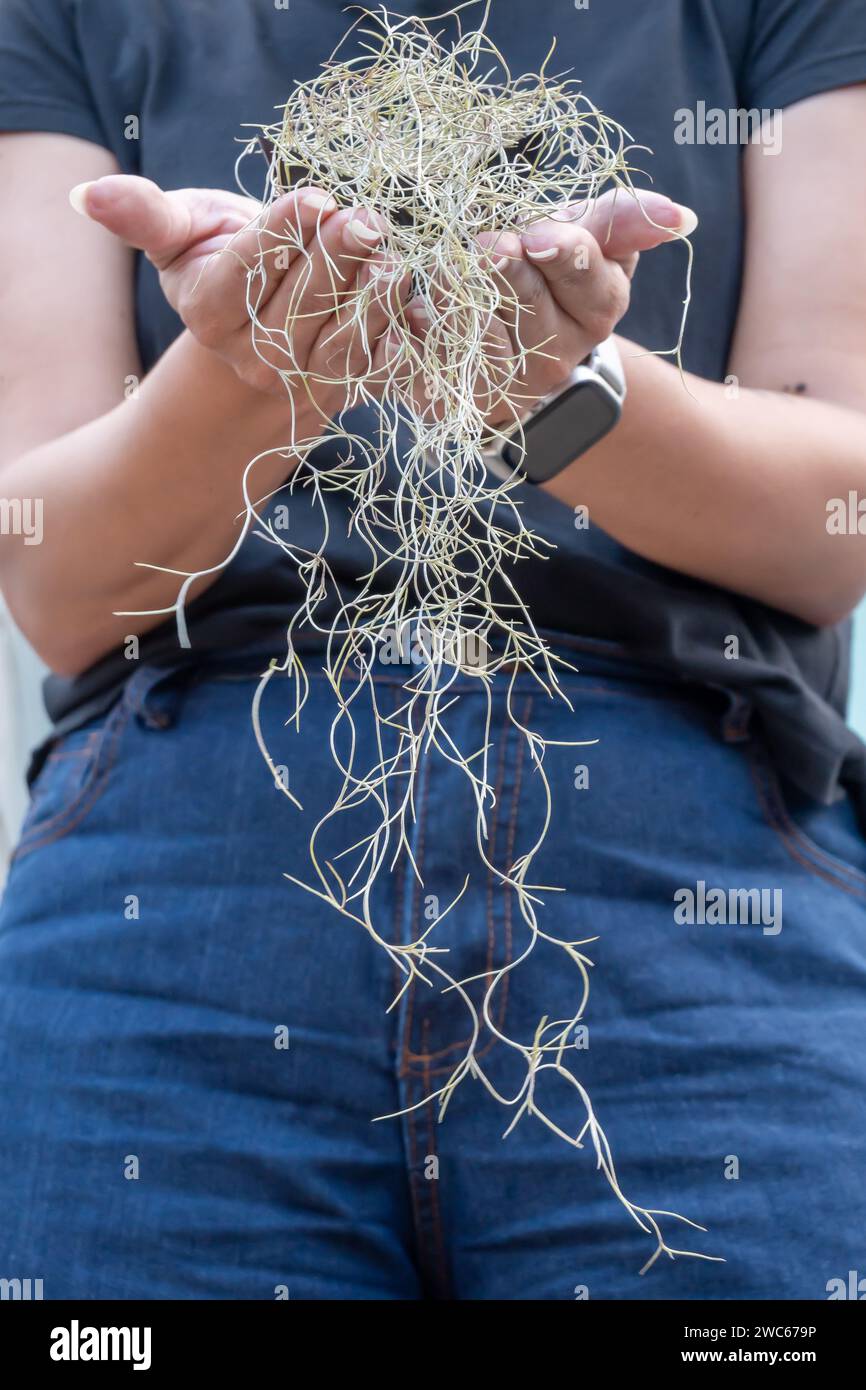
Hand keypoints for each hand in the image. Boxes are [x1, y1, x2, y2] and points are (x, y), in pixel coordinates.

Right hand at [69, 176, 408, 418]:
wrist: (255, 337)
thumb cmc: (220, 265)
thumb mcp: (181, 235)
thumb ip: (144, 216)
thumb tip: (86, 195)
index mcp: (210, 314)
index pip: (245, 275)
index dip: (280, 237)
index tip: (313, 197)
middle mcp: (255, 356)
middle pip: (298, 307)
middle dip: (335, 260)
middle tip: (366, 218)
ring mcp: (302, 380)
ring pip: (341, 344)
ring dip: (373, 303)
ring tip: (394, 259)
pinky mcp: (345, 390)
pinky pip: (376, 373)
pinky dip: (401, 342)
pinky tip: (418, 306)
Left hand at [395, 189, 697, 430]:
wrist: (508, 363)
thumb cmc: (550, 282)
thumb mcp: (591, 246)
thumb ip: (622, 223)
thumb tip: (680, 216)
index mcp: (596, 312)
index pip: (591, 284)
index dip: (565, 256)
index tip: (537, 232)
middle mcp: (555, 359)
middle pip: (531, 308)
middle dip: (507, 273)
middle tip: (485, 246)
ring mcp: (504, 387)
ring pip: (479, 341)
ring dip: (456, 299)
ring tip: (440, 266)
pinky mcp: (452, 402)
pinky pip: (427, 371)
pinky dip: (412, 341)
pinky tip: (405, 314)